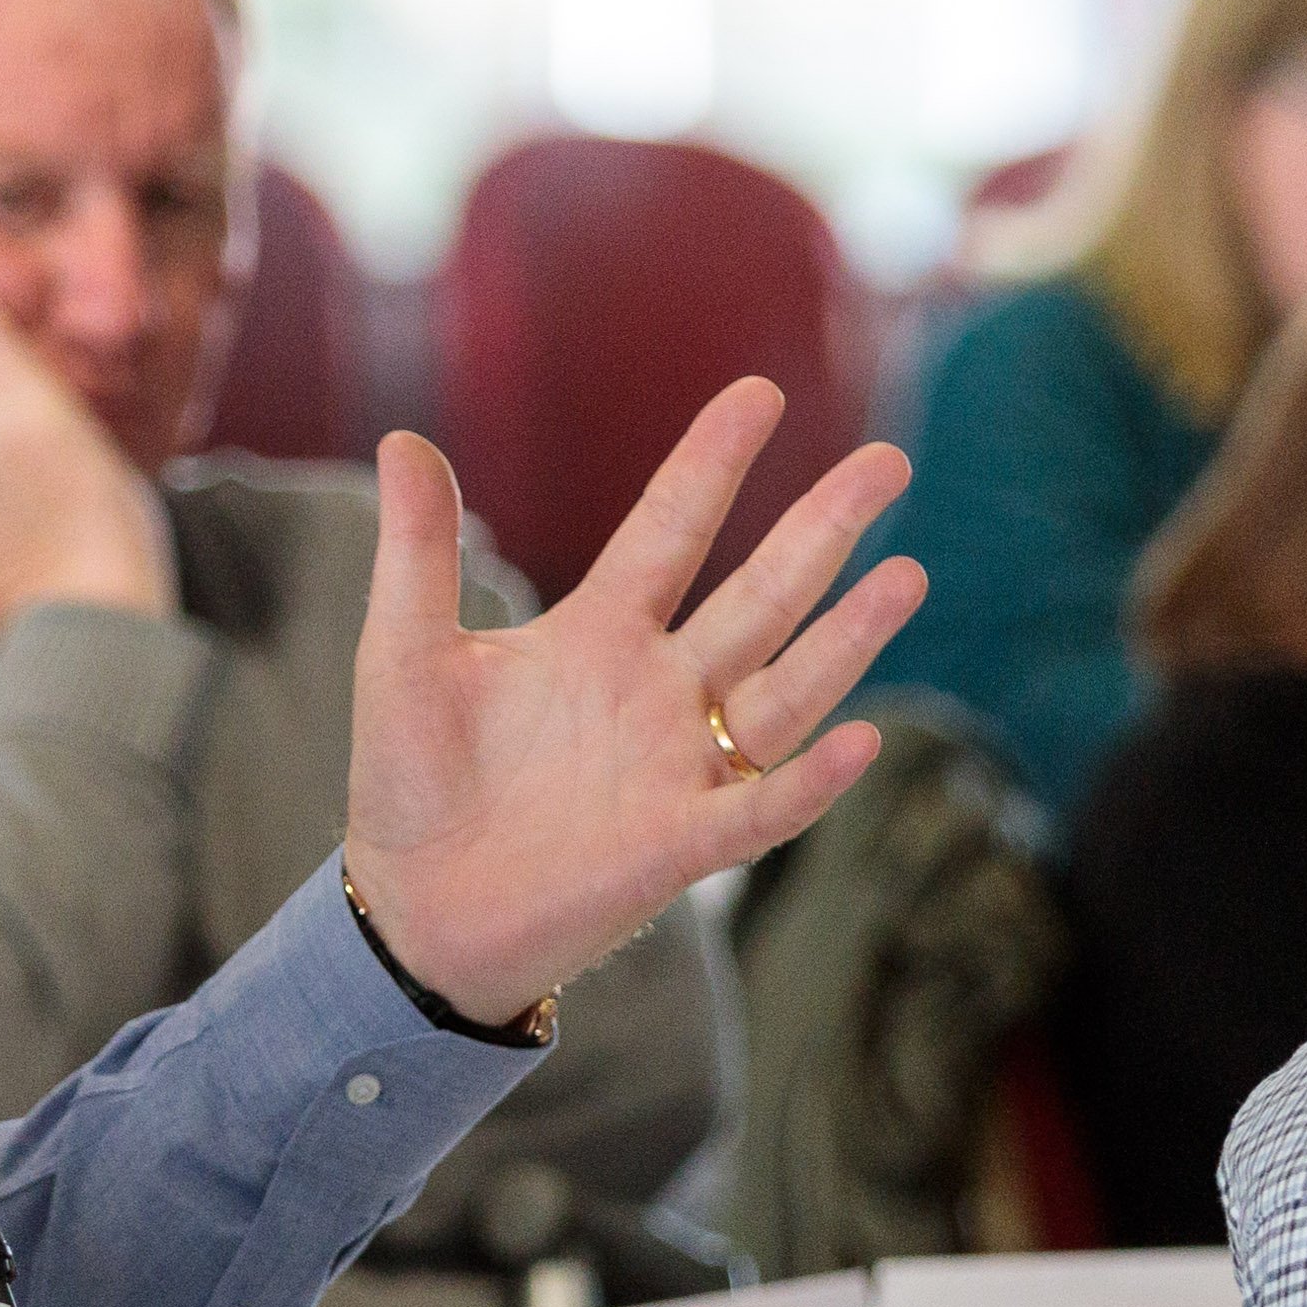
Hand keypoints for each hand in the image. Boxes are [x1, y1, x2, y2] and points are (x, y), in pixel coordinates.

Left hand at [342, 380, 917, 1026]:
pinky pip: (760, 810)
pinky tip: (862, 740)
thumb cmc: (410, 783)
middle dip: (822, 529)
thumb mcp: (406, 655)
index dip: (714, 462)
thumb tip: (400, 439)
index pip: (671, 528)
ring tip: (906, 574)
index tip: (762, 393)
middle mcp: (657, 689)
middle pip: (759, 595)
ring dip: (844, 639)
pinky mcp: (678, 846)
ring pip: (784, 691)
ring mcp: (678, 766)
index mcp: (597, 632)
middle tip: (889, 460)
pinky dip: (809, 782)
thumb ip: (418, 554)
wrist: (412, 912)